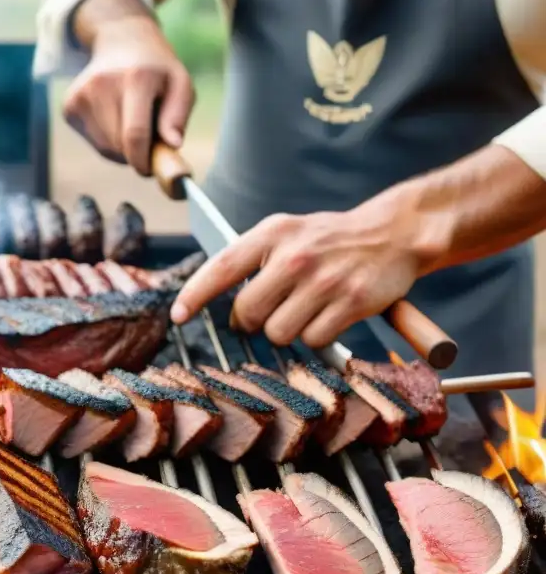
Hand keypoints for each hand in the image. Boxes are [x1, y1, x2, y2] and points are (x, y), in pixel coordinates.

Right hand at [63, 15, 194, 175]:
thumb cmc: (156, 70)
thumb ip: (178, 115)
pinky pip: (92, 141)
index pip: (135, 134)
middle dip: (135, 154)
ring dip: (121, 148)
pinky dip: (107, 141)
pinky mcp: (69, 106)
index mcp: (135, 79)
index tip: (150, 169)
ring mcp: (81, 96)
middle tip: (149, 139)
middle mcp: (102, 85)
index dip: (143, 160)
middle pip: (118, 145)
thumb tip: (173, 144)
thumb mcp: (180, 83)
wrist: (121, 42)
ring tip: (131, 123)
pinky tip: (114, 118)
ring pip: (104, 148)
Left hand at [170, 185, 446, 346]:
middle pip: (247, 313)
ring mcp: (323, 281)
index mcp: (272, 234)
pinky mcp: (350, 303)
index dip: (194, 295)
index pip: (221, 267)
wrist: (394, 233)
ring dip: (285, 331)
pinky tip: (328, 316)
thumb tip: (211, 298)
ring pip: (277, 333)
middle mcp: (294, 256)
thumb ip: (251, 259)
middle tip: (266, 314)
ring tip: (303, 310)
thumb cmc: (330, 239)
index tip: (178, 317)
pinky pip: (312, 341)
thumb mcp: (287, 232)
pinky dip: (316, 337)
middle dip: (250, 322)